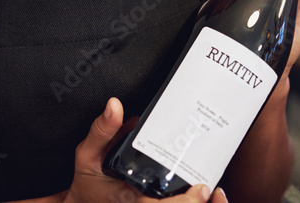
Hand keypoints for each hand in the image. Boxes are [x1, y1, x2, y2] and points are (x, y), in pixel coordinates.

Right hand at [64, 98, 228, 202]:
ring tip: (211, 194)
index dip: (188, 202)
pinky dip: (187, 201)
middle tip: (212, 190)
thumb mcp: (87, 154)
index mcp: (132, 198)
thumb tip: (114, 106)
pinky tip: (199, 196)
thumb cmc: (87, 182)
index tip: (202, 188)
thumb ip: (102, 131)